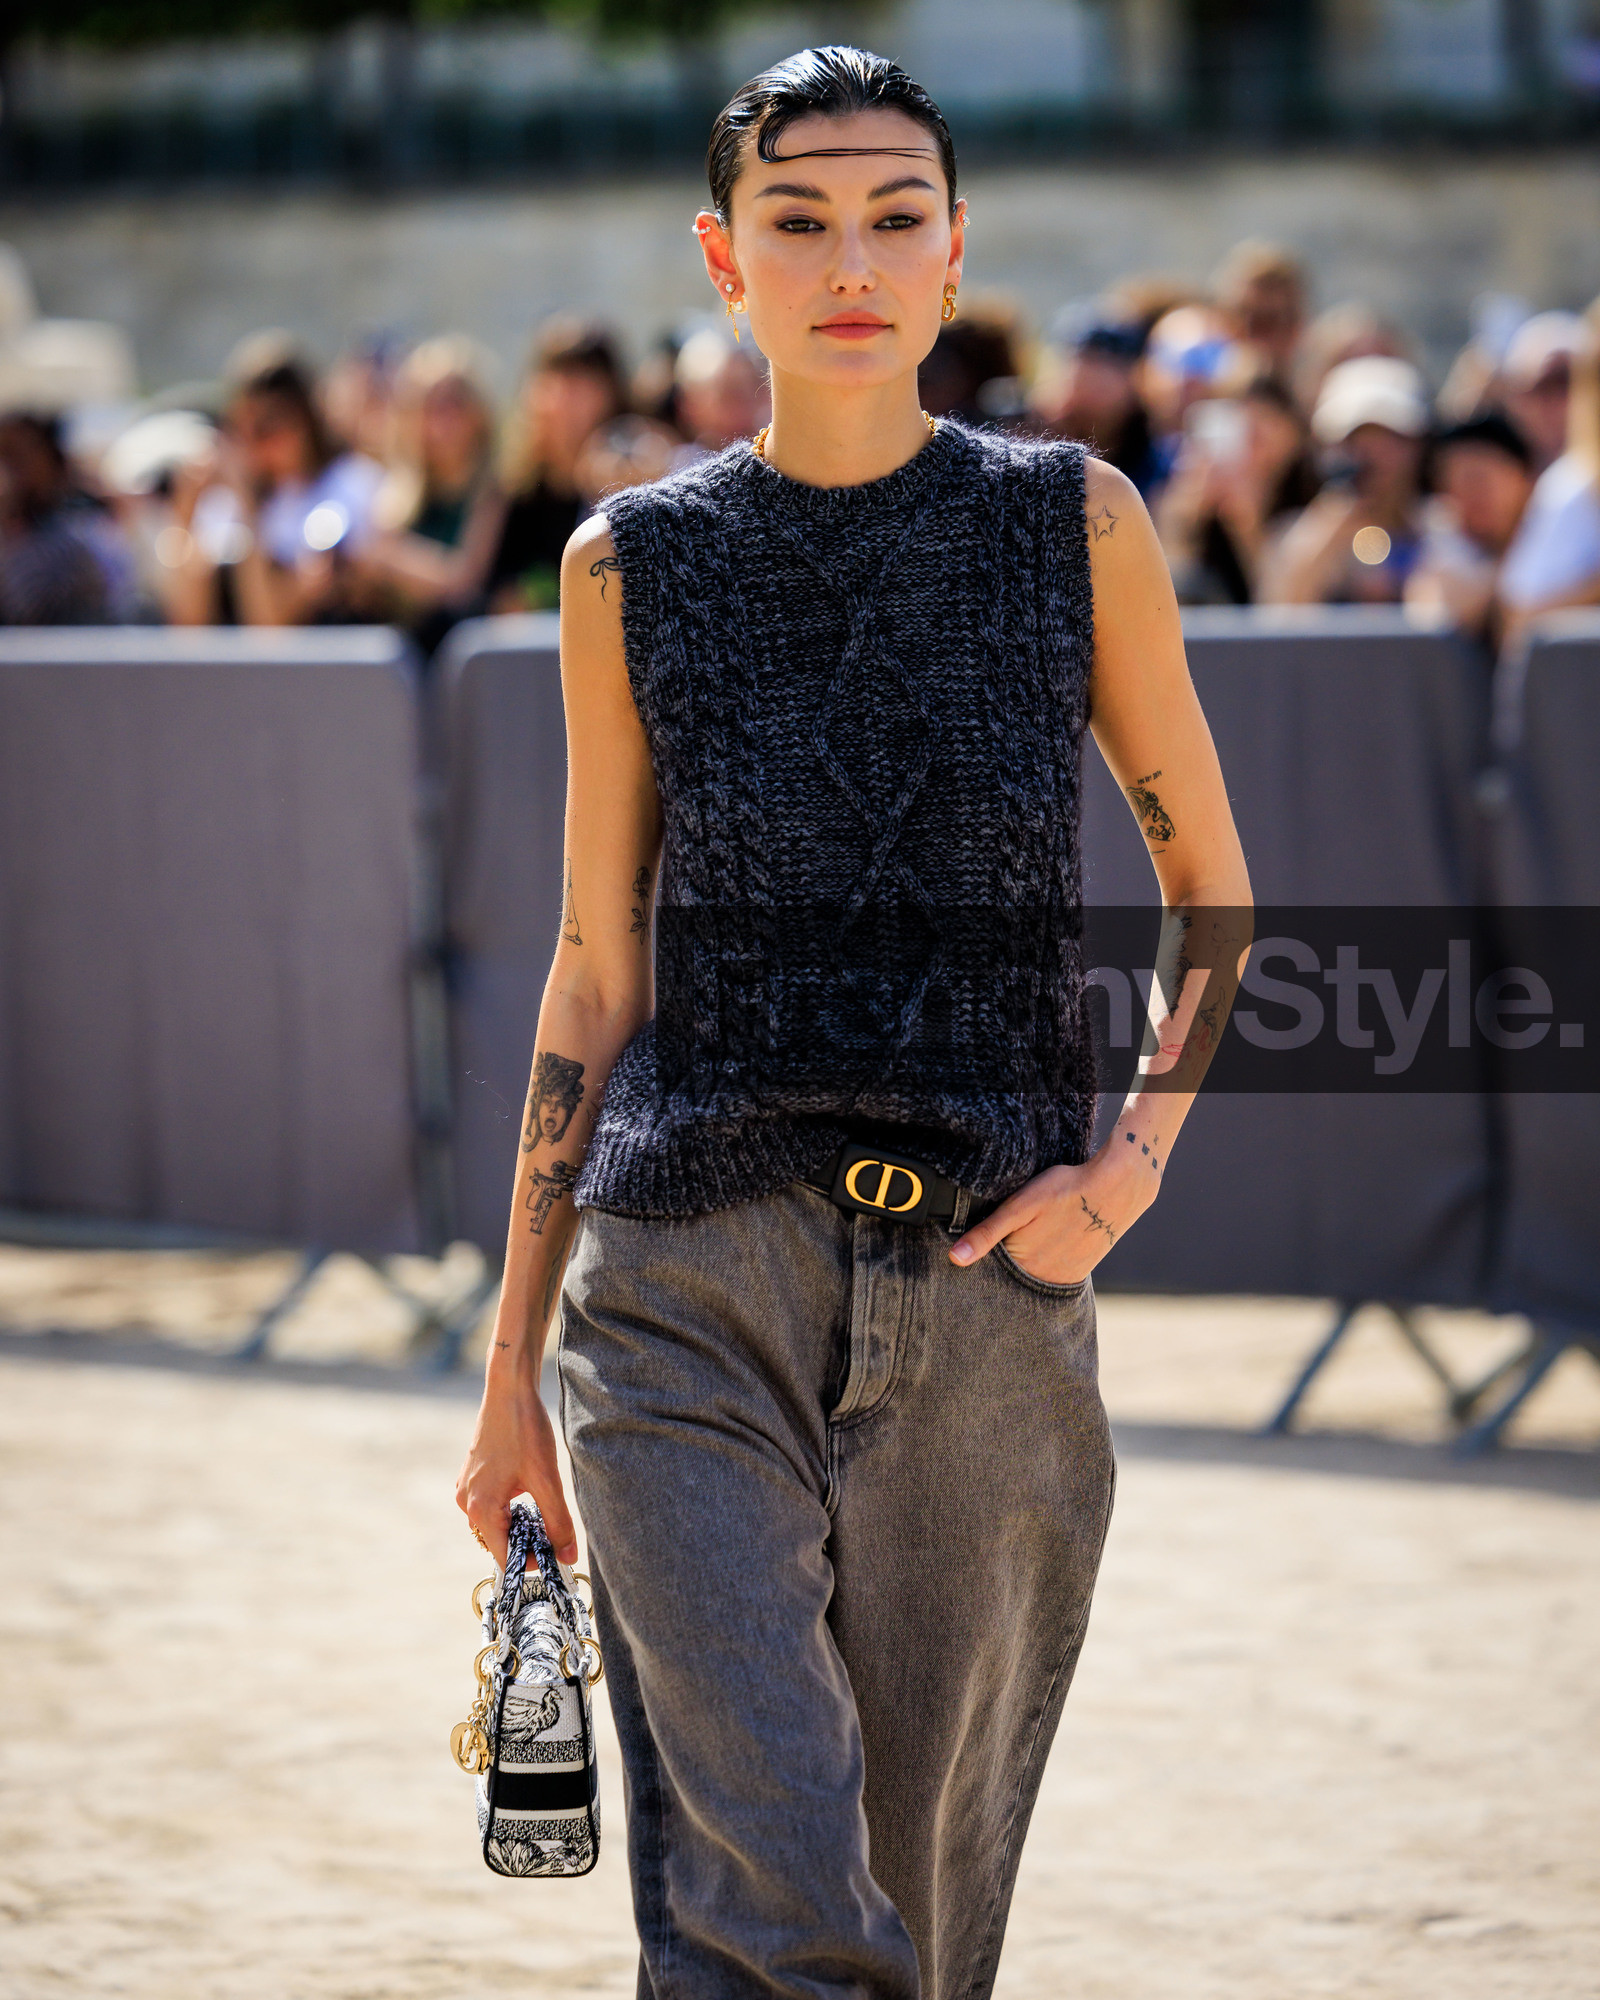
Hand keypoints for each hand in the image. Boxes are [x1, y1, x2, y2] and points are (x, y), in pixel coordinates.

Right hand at [455, 1355, 577, 1569]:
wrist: (509, 1390)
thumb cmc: (525, 1431)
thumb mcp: (547, 1480)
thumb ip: (559, 1522)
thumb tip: (568, 1556)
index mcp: (481, 1508)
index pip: (505, 1557)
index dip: (532, 1562)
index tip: (557, 1556)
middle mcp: (468, 1501)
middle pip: (499, 1541)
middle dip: (527, 1543)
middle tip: (556, 1534)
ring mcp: (467, 1487)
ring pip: (496, 1523)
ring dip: (520, 1525)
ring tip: (546, 1511)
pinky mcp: (473, 1475)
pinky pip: (491, 1504)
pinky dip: (511, 1508)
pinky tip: (531, 1492)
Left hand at [948, 1144, 1158, 1287]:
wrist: (1118, 1188)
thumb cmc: (1066, 1190)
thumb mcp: (1020, 1206)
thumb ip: (987, 1234)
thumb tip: (954, 1259)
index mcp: (1022, 1264)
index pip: (987, 1269)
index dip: (980, 1254)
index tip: (974, 1244)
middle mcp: (1041, 1279)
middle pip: (1008, 1275)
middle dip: (1000, 1262)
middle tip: (1014, 1230)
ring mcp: (1060, 1278)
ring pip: (1028, 1275)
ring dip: (1021, 1264)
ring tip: (1030, 1235)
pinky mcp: (1076, 1273)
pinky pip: (1049, 1274)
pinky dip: (1041, 1263)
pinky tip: (1045, 1243)